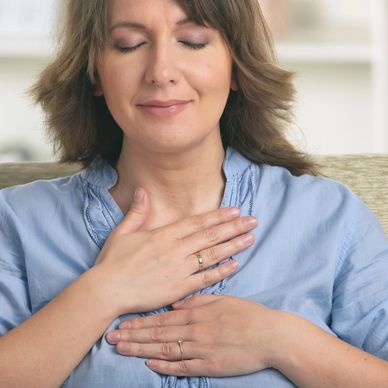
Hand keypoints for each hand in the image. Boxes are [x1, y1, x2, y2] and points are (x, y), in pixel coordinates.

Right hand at [94, 188, 256, 314]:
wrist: (107, 290)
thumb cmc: (113, 262)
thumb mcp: (122, 232)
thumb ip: (137, 211)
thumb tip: (142, 190)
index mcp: (164, 235)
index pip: (197, 222)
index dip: (218, 216)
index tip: (235, 210)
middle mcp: (176, 249)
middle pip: (210, 235)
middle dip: (234, 227)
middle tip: (253, 221)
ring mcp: (180, 269)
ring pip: (212, 254)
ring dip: (233, 246)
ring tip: (250, 239)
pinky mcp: (180, 288)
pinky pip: (205, 278)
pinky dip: (221, 271)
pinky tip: (235, 265)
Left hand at [106, 294, 284, 376]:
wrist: (270, 336)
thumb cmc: (246, 314)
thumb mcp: (221, 300)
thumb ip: (197, 301)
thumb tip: (175, 304)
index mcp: (196, 313)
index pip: (161, 318)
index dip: (140, 322)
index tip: (121, 323)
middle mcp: (194, 331)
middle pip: (157, 334)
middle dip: (133, 336)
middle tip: (111, 338)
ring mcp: (200, 350)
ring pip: (165, 349)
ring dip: (141, 349)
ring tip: (122, 349)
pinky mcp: (209, 365)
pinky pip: (182, 367)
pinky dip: (165, 366)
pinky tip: (150, 364)